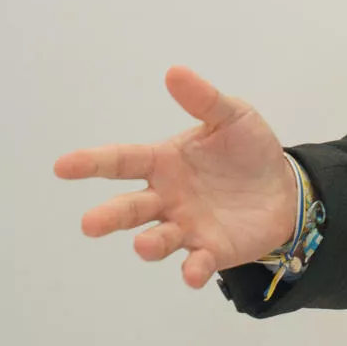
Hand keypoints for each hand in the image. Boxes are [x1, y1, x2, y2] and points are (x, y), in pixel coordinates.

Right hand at [53, 66, 298, 289]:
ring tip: (143, 245)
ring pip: (158, 238)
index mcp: (164, 162)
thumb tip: (174, 72)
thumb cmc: (248, 150)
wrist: (284, 186)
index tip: (62, 166)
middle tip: (89, 224)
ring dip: (149, 244)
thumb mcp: (232, 116)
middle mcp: (166, 197)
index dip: (92, 163)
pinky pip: (197, 262)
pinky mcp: (211, 249)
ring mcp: (186, 226)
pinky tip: (192, 273)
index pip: (122, 161)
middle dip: (109, 216)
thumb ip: (204, 100)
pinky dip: (193, 270)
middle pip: (130, 208)